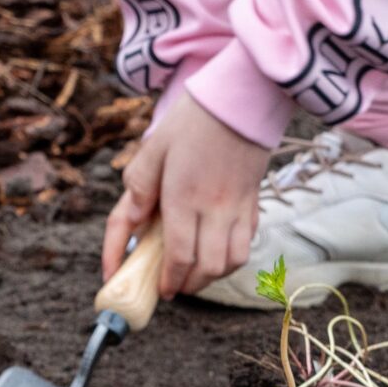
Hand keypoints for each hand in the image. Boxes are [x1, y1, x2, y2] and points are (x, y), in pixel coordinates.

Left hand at [103, 89, 269, 298]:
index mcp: (184, 198)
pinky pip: (247, 242)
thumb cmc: (191, 121)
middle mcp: (214, 209)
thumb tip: (133, 221)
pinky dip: (233, 257)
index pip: (178, 257)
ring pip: (232, 262)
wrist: (241, 96)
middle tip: (173, 285)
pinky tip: (218, 251)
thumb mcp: (152, 149)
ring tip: (194, 273)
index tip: (160, 290)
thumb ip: (139, 188)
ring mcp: (238, 206)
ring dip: (212, 276)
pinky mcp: (254, 201)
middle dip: (187, 285)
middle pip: (206, 268)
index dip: (168, 280)